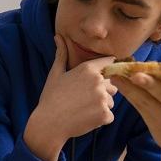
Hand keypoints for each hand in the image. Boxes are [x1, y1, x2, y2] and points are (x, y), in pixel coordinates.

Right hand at [24, 35, 116, 160]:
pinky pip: (109, 116)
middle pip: (112, 84)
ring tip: (82, 110)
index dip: (106, 71)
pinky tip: (84, 119)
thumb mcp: (55, 74)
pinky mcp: (104, 114)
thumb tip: (58, 36)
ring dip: (101, 107)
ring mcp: (102, 98)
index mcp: (88, 69)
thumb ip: (61, 54)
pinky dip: (99, 120)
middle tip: (82, 100)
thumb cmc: (50, 98)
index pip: (111, 62)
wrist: (48, 124)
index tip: (96, 81)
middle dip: (102, 92)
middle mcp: (98, 81)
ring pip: (111, 101)